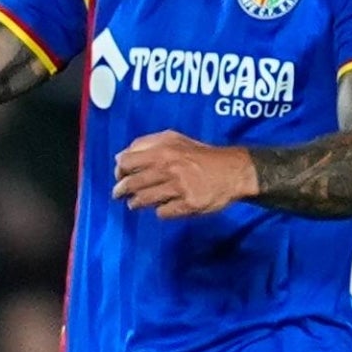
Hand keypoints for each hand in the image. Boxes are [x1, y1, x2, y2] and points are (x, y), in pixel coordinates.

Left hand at [112, 131, 255, 217]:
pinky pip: (163, 212)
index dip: (120, 170)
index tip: (121, 175)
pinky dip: (160, 211)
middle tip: (119, 194)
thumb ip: (148, 144)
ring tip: (135, 203)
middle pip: (131, 183)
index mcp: (163, 150)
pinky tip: (164, 207)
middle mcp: (168, 168)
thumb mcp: (175, 139)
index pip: (126, 161)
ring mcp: (179, 187)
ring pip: (143, 200)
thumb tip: (122, 156)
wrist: (232, 171)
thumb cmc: (200, 155)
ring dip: (135, 203)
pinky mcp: (189, 204)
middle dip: (120, 191)